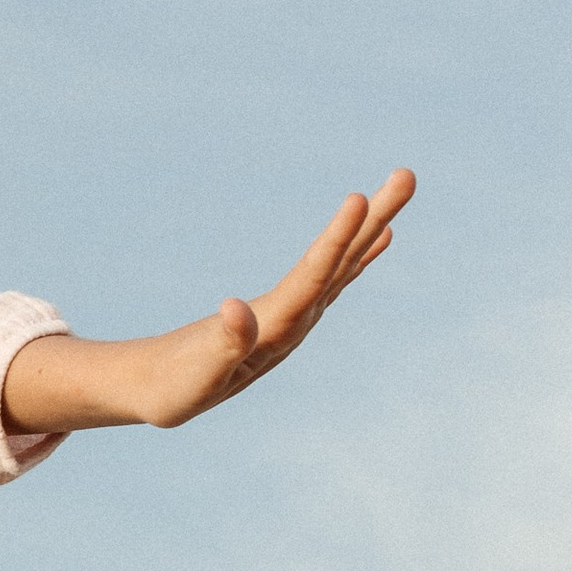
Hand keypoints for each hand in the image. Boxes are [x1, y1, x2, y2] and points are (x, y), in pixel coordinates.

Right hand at [0, 170, 414, 435]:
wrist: (165, 394)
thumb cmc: (174, 386)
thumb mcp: (195, 372)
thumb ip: (220, 345)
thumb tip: (235, 308)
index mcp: (275, 333)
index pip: (312, 280)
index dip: (336, 241)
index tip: (358, 199)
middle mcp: (296, 322)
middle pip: (341, 265)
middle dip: (372, 221)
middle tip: (406, 176)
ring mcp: (295, 316)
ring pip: (340, 264)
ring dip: (370, 226)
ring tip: (400, 184)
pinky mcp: (286, 311)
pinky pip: (330, 274)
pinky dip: (354, 251)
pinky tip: (379, 234)